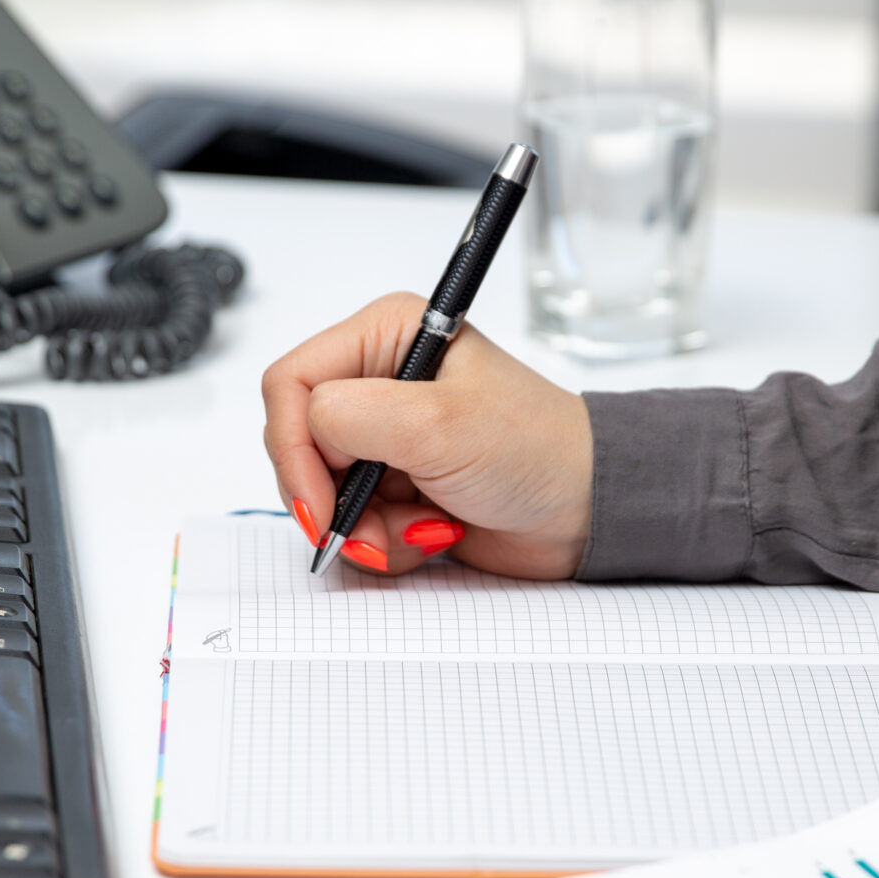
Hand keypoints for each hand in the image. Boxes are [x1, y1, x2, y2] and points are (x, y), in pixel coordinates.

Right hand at [261, 293, 592, 577]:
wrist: (587, 510)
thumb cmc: (535, 450)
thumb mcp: (438, 423)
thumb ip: (351, 416)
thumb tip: (304, 429)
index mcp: (386, 336)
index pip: (291, 382)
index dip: (291, 445)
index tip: (319, 502)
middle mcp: (379, 382)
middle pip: (298, 443)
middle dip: (333, 499)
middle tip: (370, 529)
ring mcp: (388, 438)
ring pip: (325, 493)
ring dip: (367, 528)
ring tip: (424, 529)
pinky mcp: (397, 484)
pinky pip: (355, 523)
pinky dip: (387, 541)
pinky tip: (436, 532)